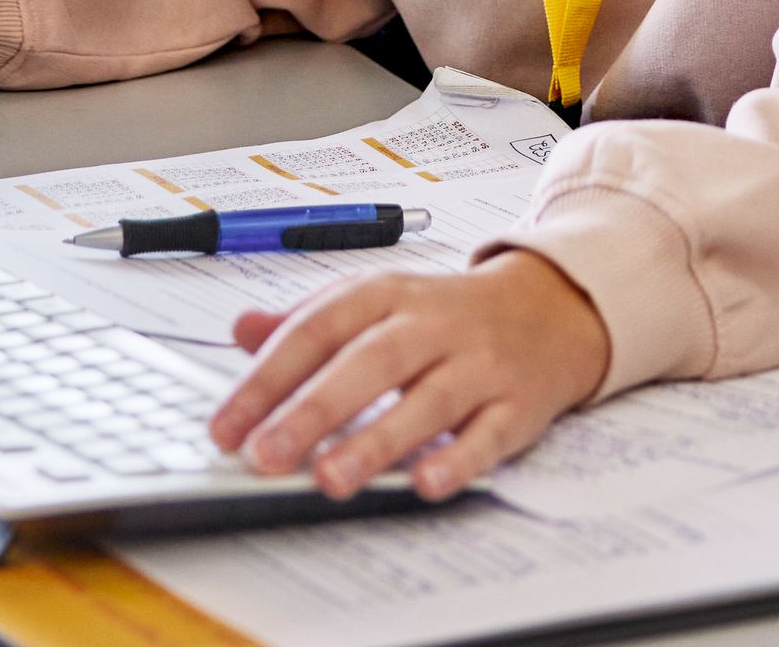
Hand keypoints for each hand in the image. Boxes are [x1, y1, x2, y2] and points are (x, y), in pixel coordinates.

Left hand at [210, 250, 612, 501]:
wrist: (552, 308)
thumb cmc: (448, 316)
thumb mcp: (377, 303)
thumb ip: (308, 322)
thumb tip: (241, 330)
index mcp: (388, 295)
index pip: (318, 330)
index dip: (267, 379)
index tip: (225, 427)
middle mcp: (434, 325)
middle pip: (370, 362)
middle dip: (314, 410)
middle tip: (265, 455)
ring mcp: (479, 364)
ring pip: (428, 400)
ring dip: (378, 440)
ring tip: (329, 478)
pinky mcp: (518, 405)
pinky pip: (488, 435)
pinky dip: (459, 459)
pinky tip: (426, 483)